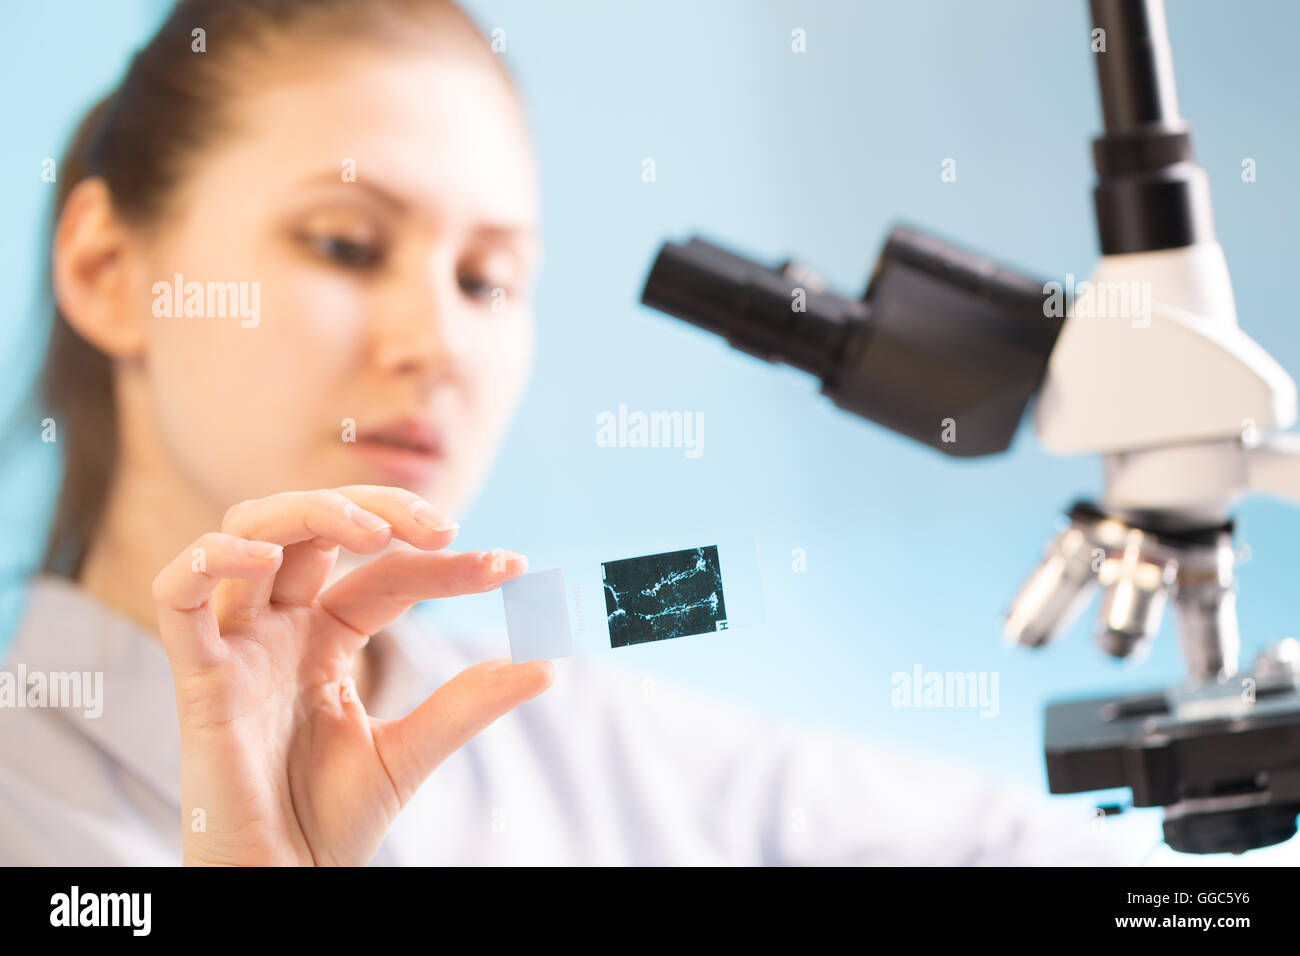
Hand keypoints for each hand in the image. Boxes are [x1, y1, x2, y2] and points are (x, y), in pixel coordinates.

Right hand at [150, 485, 551, 865]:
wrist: (280, 883)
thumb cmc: (330, 821)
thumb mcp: (411, 751)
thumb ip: (468, 703)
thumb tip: (546, 665)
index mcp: (325, 637)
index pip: (385, 573)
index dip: (446, 564)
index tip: (512, 569)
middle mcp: (279, 627)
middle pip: (313, 525)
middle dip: (377, 508)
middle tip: (443, 528)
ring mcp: (237, 646)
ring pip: (249, 533)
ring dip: (310, 511)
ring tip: (375, 532)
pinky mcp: (198, 678)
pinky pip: (176, 596)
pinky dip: (210, 559)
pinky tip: (263, 554)